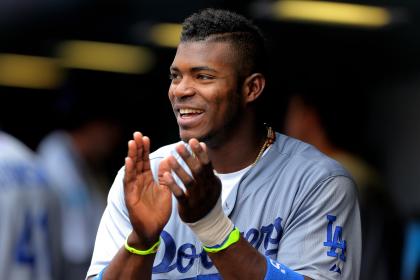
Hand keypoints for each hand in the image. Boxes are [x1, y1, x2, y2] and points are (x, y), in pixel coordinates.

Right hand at [124, 132, 171, 247]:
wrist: (153, 229)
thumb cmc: (158, 211)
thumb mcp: (165, 190)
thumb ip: (165, 176)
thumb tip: (167, 160)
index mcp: (147, 179)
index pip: (145, 161)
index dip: (145, 149)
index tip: (145, 137)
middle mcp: (139, 181)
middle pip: (137, 161)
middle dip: (137, 148)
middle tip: (137, 134)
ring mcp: (133, 188)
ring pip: (132, 169)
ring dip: (132, 156)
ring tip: (132, 143)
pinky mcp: (130, 196)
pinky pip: (129, 182)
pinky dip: (129, 171)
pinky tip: (129, 161)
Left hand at [160, 138, 220, 222]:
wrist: (207, 222)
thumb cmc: (206, 195)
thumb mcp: (209, 180)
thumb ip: (205, 165)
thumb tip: (202, 145)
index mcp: (212, 180)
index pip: (207, 164)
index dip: (200, 152)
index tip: (192, 140)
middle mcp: (207, 189)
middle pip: (198, 171)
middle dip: (188, 158)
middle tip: (178, 146)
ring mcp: (198, 198)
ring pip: (189, 182)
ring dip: (179, 169)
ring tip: (169, 158)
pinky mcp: (188, 207)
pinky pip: (180, 195)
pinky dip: (173, 185)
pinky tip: (166, 175)